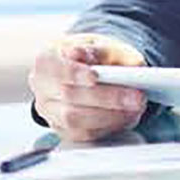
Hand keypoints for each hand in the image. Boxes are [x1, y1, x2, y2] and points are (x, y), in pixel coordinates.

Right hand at [28, 32, 148, 141]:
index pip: (56, 69)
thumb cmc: (93, 56)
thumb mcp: (102, 45)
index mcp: (46, 61)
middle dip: (107, 98)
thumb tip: (119, 63)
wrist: (87, 70)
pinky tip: (127, 117)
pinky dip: (108, 126)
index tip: (96, 76)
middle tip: (136, 97)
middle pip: (69, 97)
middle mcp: (42, 89)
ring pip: (75, 120)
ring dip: (110, 115)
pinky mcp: (63, 130)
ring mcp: (50, 112)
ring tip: (136, 107)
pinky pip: (83, 134)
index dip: (75, 73)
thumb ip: (108, 52)